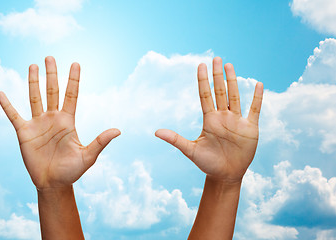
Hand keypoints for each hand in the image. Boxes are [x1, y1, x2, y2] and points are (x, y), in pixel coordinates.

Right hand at [0, 56, 119, 189]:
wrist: (53, 184)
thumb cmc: (72, 171)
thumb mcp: (88, 156)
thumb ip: (100, 142)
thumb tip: (118, 131)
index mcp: (68, 121)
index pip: (71, 95)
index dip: (73, 80)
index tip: (76, 63)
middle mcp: (53, 118)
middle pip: (52, 91)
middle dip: (51, 74)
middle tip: (50, 57)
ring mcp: (38, 124)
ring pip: (34, 98)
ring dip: (33, 82)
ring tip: (32, 65)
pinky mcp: (24, 133)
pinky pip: (14, 116)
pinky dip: (7, 105)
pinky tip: (1, 93)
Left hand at [156, 57, 262, 182]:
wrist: (225, 175)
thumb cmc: (207, 163)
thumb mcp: (190, 150)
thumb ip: (175, 139)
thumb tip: (156, 132)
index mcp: (209, 120)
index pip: (205, 95)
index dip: (203, 80)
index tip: (201, 64)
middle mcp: (223, 117)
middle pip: (220, 91)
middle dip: (218, 75)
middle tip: (216, 58)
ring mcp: (237, 121)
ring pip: (235, 96)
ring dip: (233, 81)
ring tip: (229, 65)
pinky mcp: (250, 128)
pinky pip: (255, 110)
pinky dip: (257, 98)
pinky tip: (258, 85)